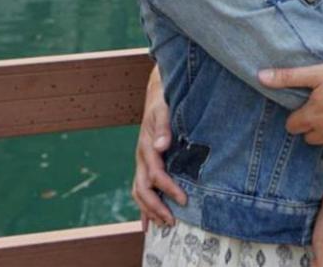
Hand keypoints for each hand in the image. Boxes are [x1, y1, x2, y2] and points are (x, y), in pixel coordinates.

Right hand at [131, 70, 186, 228]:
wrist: (155, 97)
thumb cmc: (162, 104)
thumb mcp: (163, 110)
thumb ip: (163, 127)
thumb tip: (161, 146)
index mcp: (146, 147)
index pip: (156, 174)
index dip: (169, 188)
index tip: (183, 200)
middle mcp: (141, 158)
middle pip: (143, 189)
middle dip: (157, 207)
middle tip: (173, 221)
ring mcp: (141, 163)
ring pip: (139, 193)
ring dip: (149, 210)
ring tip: (163, 225)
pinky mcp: (144, 165)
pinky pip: (140, 190)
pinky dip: (143, 208)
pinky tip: (147, 223)